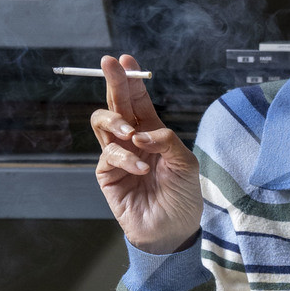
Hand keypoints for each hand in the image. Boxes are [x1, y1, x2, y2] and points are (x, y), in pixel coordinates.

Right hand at [91, 55, 203, 252]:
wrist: (173, 231)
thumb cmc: (182, 197)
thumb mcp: (186, 163)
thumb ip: (166, 140)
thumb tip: (139, 133)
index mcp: (152, 131)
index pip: (138, 99)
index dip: (131, 79)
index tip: (125, 59)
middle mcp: (132, 139)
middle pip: (117, 102)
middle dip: (114, 82)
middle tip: (110, 65)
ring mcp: (118, 155)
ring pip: (103, 122)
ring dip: (114, 119)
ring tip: (130, 133)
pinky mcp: (108, 174)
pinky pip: (109, 154)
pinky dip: (125, 158)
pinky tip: (141, 169)